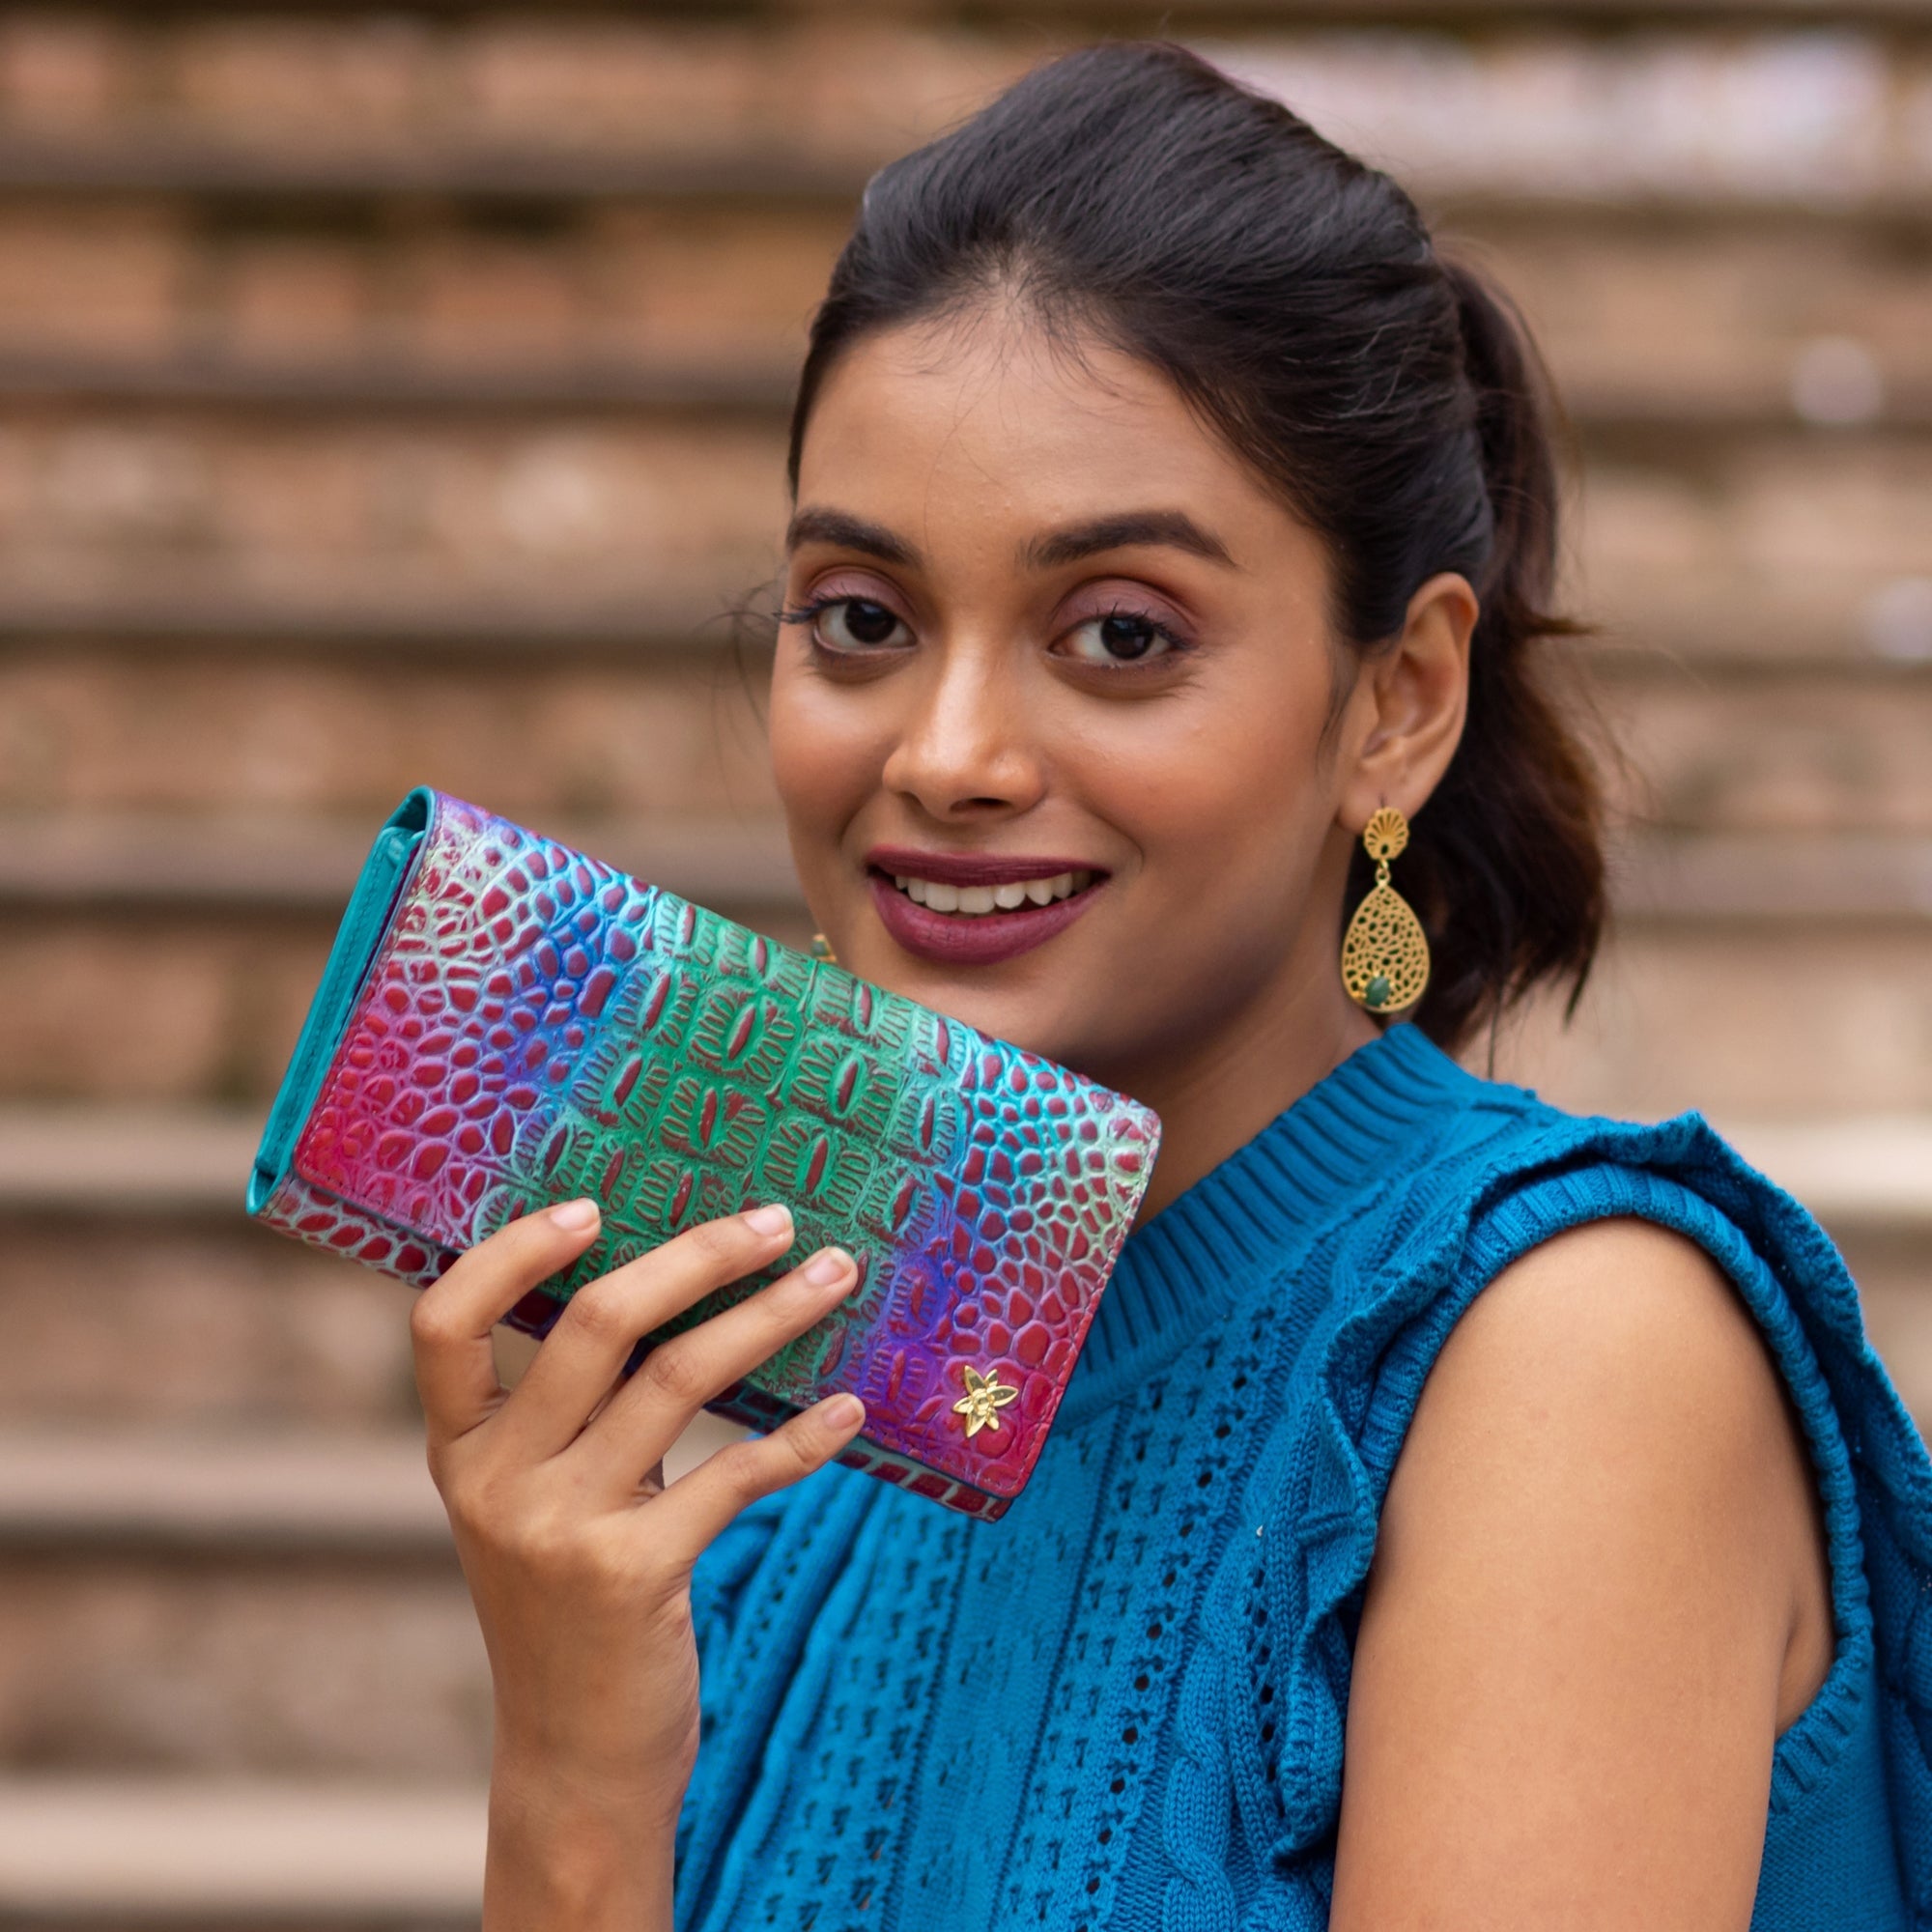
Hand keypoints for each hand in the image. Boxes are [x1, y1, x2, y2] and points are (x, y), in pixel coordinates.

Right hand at [408, 1198, 864, 1927]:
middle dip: (696, 1256)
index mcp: (460, 1452)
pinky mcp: (632, 1576)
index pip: (444, 1324)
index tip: (593, 1205)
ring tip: (835, 1277)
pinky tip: (848, 1412)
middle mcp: (495, 1482)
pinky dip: (801, 1437)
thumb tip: (680, 1289)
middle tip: (776, 1219)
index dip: (511, 1253)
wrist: (574, 1758)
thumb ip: (574, 1417)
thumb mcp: (538, 1507)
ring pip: (679, 1379)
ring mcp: (559, 1530)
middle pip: (594, 1324)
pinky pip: (735, 1476)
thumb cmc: (570, 1607)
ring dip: (770, 1317)